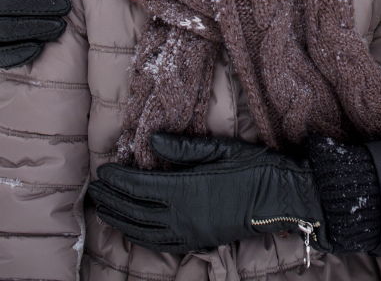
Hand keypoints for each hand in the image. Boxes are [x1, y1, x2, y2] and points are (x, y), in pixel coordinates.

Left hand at [88, 133, 331, 259]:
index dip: (118, 179)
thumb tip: (151, 141)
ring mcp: (189, 232)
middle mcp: (181, 215)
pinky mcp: (198, 241)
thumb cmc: (254, 167)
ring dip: (119, 219)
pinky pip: (160, 243)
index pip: (140, 185)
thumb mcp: (220, 148)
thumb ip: (184, 146)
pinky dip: (140, 236)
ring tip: (103, 209)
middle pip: (135, 210)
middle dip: (111, 200)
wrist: (281, 199)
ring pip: (142, 230)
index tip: (103, 170)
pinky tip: (132, 230)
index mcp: (185, 189)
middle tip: (95, 189)